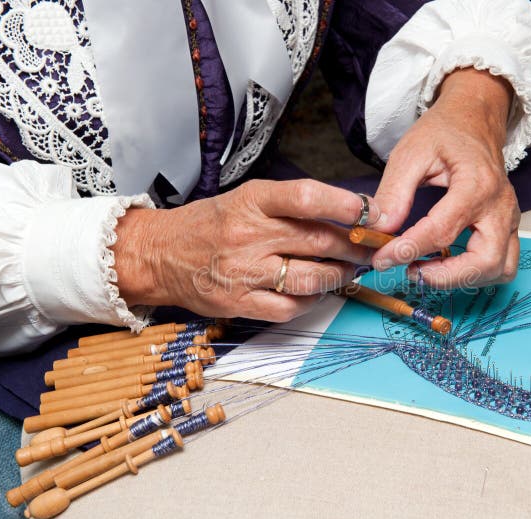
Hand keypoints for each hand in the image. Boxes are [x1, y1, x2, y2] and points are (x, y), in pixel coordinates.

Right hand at [112, 179, 374, 321]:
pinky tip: (316, 292)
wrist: (160, 254)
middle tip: (370, 248)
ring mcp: (244, 272)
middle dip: (354, 247)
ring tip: (349, 271)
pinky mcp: (239, 302)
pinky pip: (289, 308)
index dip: (342, 205)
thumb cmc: (211, 224)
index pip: (305, 198)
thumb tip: (348, 214)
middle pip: (318, 242)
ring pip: (310, 278)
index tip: (369, 211)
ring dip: (339, 276)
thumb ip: (292, 205)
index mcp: (253, 201)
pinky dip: (311, 301)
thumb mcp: (247, 199)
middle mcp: (249, 235)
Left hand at [371, 68, 520, 288]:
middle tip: (410, 271)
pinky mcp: (509, 228)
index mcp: (477, 184)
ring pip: (499, 269)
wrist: (475, 120)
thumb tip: (379, 230)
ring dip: (463, 279)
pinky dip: (475, 274)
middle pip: (484, 261)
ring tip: (426, 268)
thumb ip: (394, 193)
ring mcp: (510, 219)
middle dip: (444, 277)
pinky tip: (446, 264)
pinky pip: (502, 264)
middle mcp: (500, 206)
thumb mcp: (410, 153)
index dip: (408, 251)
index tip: (381, 259)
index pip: (442, 232)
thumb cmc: (445, 132)